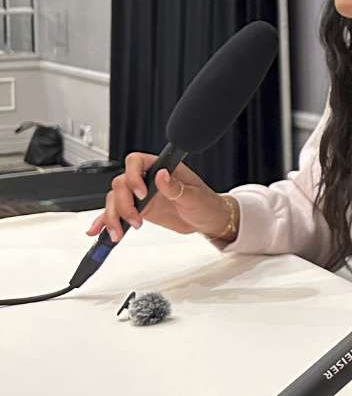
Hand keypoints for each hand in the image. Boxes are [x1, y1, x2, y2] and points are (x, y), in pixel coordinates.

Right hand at [87, 152, 230, 242]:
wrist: (208, 220)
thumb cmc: (207, 204)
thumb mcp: (195, 197)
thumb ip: (176, 188)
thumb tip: (162, 175)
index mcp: (163, 168)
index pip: (136, 162)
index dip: (133, 176)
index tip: (141, 194)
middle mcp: (148, 179)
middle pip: (120, 184)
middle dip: (122, 204)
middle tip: (136, 221)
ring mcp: (141, 195)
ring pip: (114, 200)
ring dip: (112, 216)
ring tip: (119, 233)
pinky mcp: (138, 210)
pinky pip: (116, 213)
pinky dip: (104, 221)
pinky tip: (98, 231)